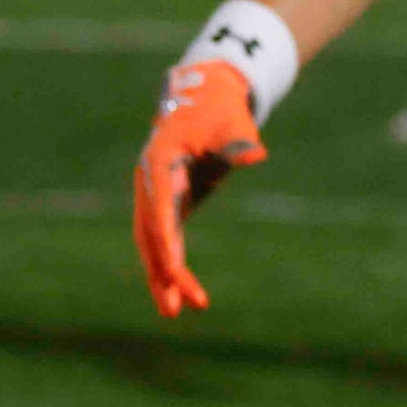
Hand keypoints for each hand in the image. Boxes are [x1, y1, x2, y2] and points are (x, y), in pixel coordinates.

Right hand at [132, 61, 266, 316]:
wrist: (208, 94)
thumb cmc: (221, 107)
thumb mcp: (233, 121)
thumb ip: (239, 141)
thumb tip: (256, 155)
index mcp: (160, 160)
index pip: (160, 204)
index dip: (167, 237)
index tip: (174, 267)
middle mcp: (150, 181)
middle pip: (152, 232)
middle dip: (163, 269)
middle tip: (177, 307)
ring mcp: (155, 193)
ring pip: (153, 242)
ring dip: (162, 276)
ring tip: (175, 313)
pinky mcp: (168, 202)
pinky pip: (165, 239)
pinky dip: (171, 265)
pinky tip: (179, 293)